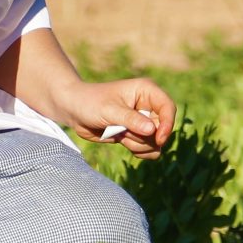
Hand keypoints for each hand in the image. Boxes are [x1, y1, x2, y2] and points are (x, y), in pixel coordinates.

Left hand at [62, 76, 177, 159]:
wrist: (74, 111)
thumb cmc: (90, 103)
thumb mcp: (110, 110)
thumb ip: (131, 120)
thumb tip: (152, 130)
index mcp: (146, 91)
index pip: (168, 107)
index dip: (167, 124)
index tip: (158, 139)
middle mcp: (149, 105)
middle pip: (163, 128)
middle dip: (145, 137)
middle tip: (124, 132)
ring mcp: (144, 121)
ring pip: (156, 142)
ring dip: (139, 144)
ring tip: (119, 134)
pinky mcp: (137, 134)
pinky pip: (149, 149)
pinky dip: (139, 151)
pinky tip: (123, 142)